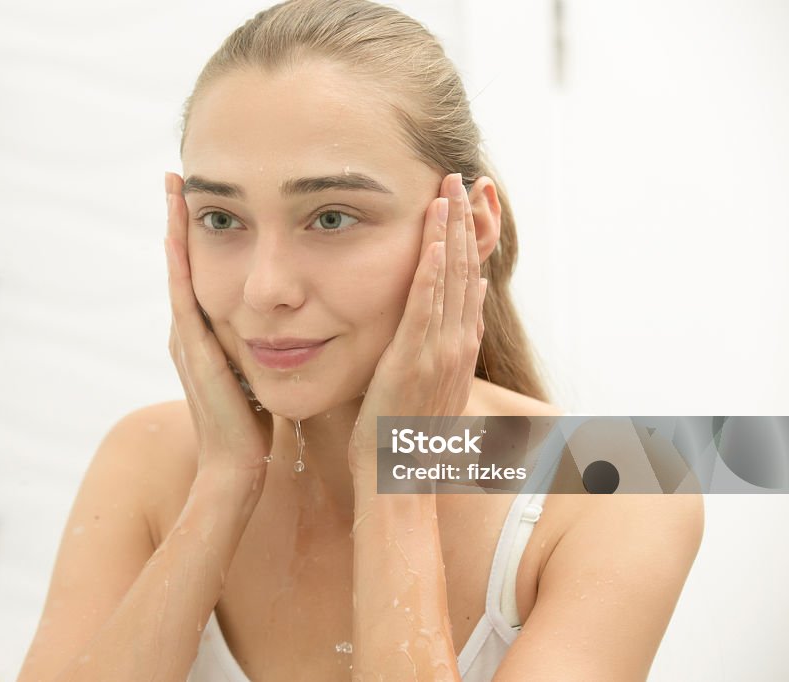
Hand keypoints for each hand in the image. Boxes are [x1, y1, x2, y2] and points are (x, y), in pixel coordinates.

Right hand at [163, 172, 273, 487]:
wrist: (236, 469)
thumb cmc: (252, 427)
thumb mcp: (256, 374)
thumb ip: (261, 345)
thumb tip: (286, 318)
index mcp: (206, 334)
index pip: (199, 272)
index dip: (196, 233)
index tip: (199, 193)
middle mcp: (190, 332)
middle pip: (182, 264)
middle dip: (179, 220)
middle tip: (176, 176)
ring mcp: (187, 342)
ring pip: (178, 274)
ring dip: (174, 231)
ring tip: (173, 190)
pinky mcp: (194, 355)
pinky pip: (183, 302)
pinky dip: (179, 268)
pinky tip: (177, 237)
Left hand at [347, 173, 486, 478]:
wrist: (399, 478)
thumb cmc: (403, 434)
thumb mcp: (429, 381)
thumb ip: (445, 339)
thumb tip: (460, 299)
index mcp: (458, 347)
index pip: (467, 278)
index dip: (467, 237)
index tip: (463, 200)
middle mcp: (457, 344)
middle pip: (464, 269)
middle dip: (462, 221)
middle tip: (460, 176)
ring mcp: (440, 352)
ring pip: (449, 280)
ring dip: (450, 233)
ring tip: (449, 190)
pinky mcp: (415, 361)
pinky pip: (425, 308)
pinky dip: (432, 273)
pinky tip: (435, 241)